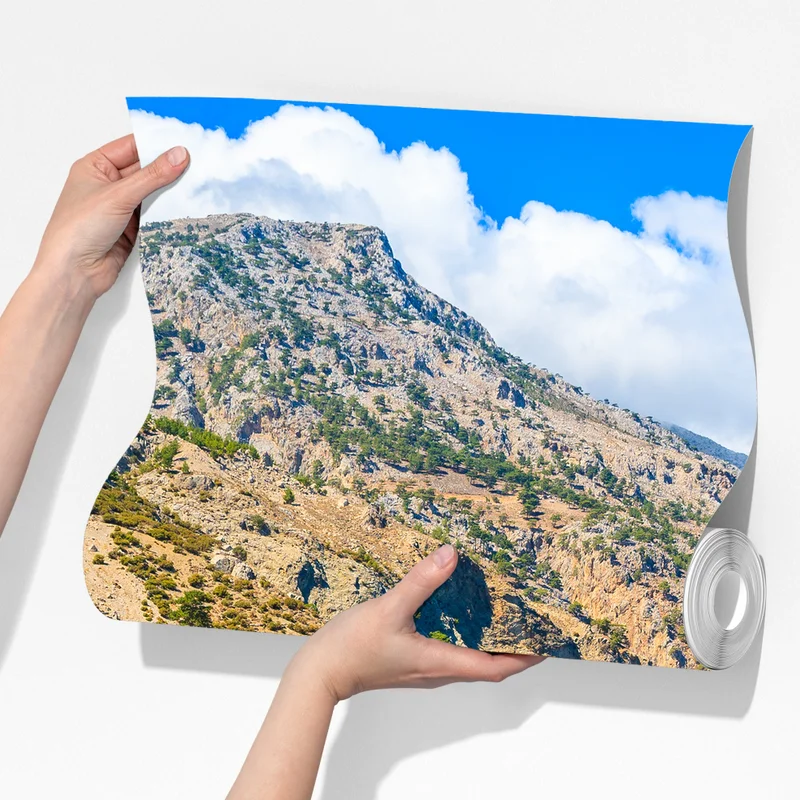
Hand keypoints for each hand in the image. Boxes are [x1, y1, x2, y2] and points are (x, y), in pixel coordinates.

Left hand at [34, 134, 188, 300]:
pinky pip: (154, 215)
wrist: (74, 273)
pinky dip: (167, 212)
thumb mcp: (118, 195)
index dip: (156, 144)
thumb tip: (178, 155)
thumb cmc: (78, 229)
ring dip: (169, 193)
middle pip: (144, 171)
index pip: (131, 147)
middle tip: (196, 164)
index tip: (183, 142)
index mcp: (95, 167)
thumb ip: (152, 176)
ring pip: (152, 194)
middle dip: (167, 169)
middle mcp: (107, 185)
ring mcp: (120, 208)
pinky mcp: (132, 229)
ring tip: (196, 184)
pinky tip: (184, 207)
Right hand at [289, 544, 543, 702]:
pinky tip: (457, 610)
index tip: (546, 642)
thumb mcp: (389, 608)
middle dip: (513, 646)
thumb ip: (421, 581)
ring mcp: (423, 668)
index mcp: (439, 663)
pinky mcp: (410, 661)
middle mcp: (437, 670)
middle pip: (487, 663)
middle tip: (530, 621)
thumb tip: (451, 555)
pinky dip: (463, 634)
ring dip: (489, 639)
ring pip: (468, 656)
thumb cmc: (352, 648)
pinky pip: (448, 649)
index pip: (495, 667)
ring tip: (502, 612)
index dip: (524, 656)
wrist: (320, 673)